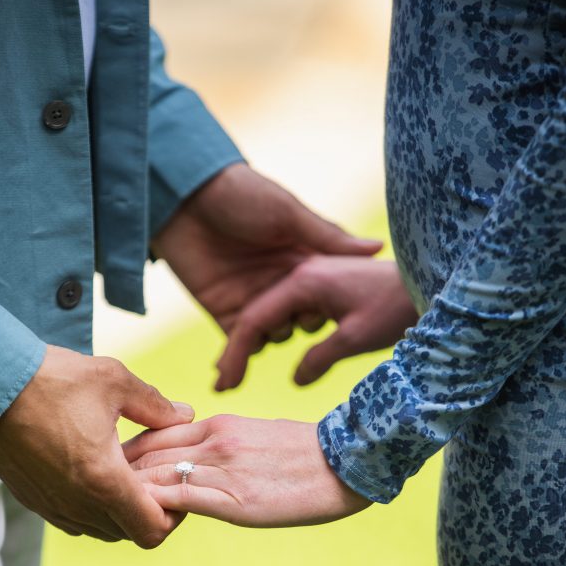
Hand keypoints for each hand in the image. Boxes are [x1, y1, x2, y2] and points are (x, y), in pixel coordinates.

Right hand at [0, 345, 193, 546]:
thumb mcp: (114, 381)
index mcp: (103, 481)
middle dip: (147, 507)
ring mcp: (52, 506)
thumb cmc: (50, 379)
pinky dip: (92, 504)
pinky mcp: (32, 500)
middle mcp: (77, 505)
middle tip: (151, 471)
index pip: (152, 530)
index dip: (174, 514)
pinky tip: (93, 466)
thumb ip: (155, 405)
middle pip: (129, 532)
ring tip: (122, 466)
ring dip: (118, 507)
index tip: (174, 484)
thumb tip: (183, 415)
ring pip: (101, 529)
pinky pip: (74, 519)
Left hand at [124, 414, 369, 527]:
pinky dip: (152, 510)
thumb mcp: (256, 438)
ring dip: (126, 494)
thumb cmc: (307, 455)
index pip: (153, 435)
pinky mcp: (233, 500)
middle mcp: (212, 442)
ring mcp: (221, 470)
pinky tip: (139, 523)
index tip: (108, 473)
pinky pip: (177, 500)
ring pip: (154, 476)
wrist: (348, 462)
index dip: (126, 455)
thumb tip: (196, 463)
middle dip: (114, 474)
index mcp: (218, 424)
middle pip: (144, 453)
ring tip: (107, 512)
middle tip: (92, 493)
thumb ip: (222, 447)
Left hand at [152, 163, 382, 335]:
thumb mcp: (289, 214)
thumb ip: (328, 237)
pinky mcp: (224, 311)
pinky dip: (240, 358)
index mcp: (302, 259)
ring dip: (276, 342)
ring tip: (272, 340)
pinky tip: (239, 370)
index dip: (335, 307)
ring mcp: (253, 299)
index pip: (327, 294)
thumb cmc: (243, 195)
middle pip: (303, 321)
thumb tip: (379, 248)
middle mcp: (281, 283)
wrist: (186, 197)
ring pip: (274, 336)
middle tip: (305, 322)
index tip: (340, 311)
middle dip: (307, 328)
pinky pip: (239, 342)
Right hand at [216, 255, 417, 389]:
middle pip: (256, 315)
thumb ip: (320, 358)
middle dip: (236, 349)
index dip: (235, 356)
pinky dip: (274, 332)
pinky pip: (289, 311)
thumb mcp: (356, 338)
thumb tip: (295, 380)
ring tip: (234, 372)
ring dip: (251, 341)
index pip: (254, 321)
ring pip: (271, 313)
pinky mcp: (325, 287)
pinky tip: (267, 350)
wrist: (432, 281)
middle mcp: (302, 275)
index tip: (223, 386)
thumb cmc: (397, 307)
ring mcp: (312, 278)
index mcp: (303, 282)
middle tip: (221, 385)